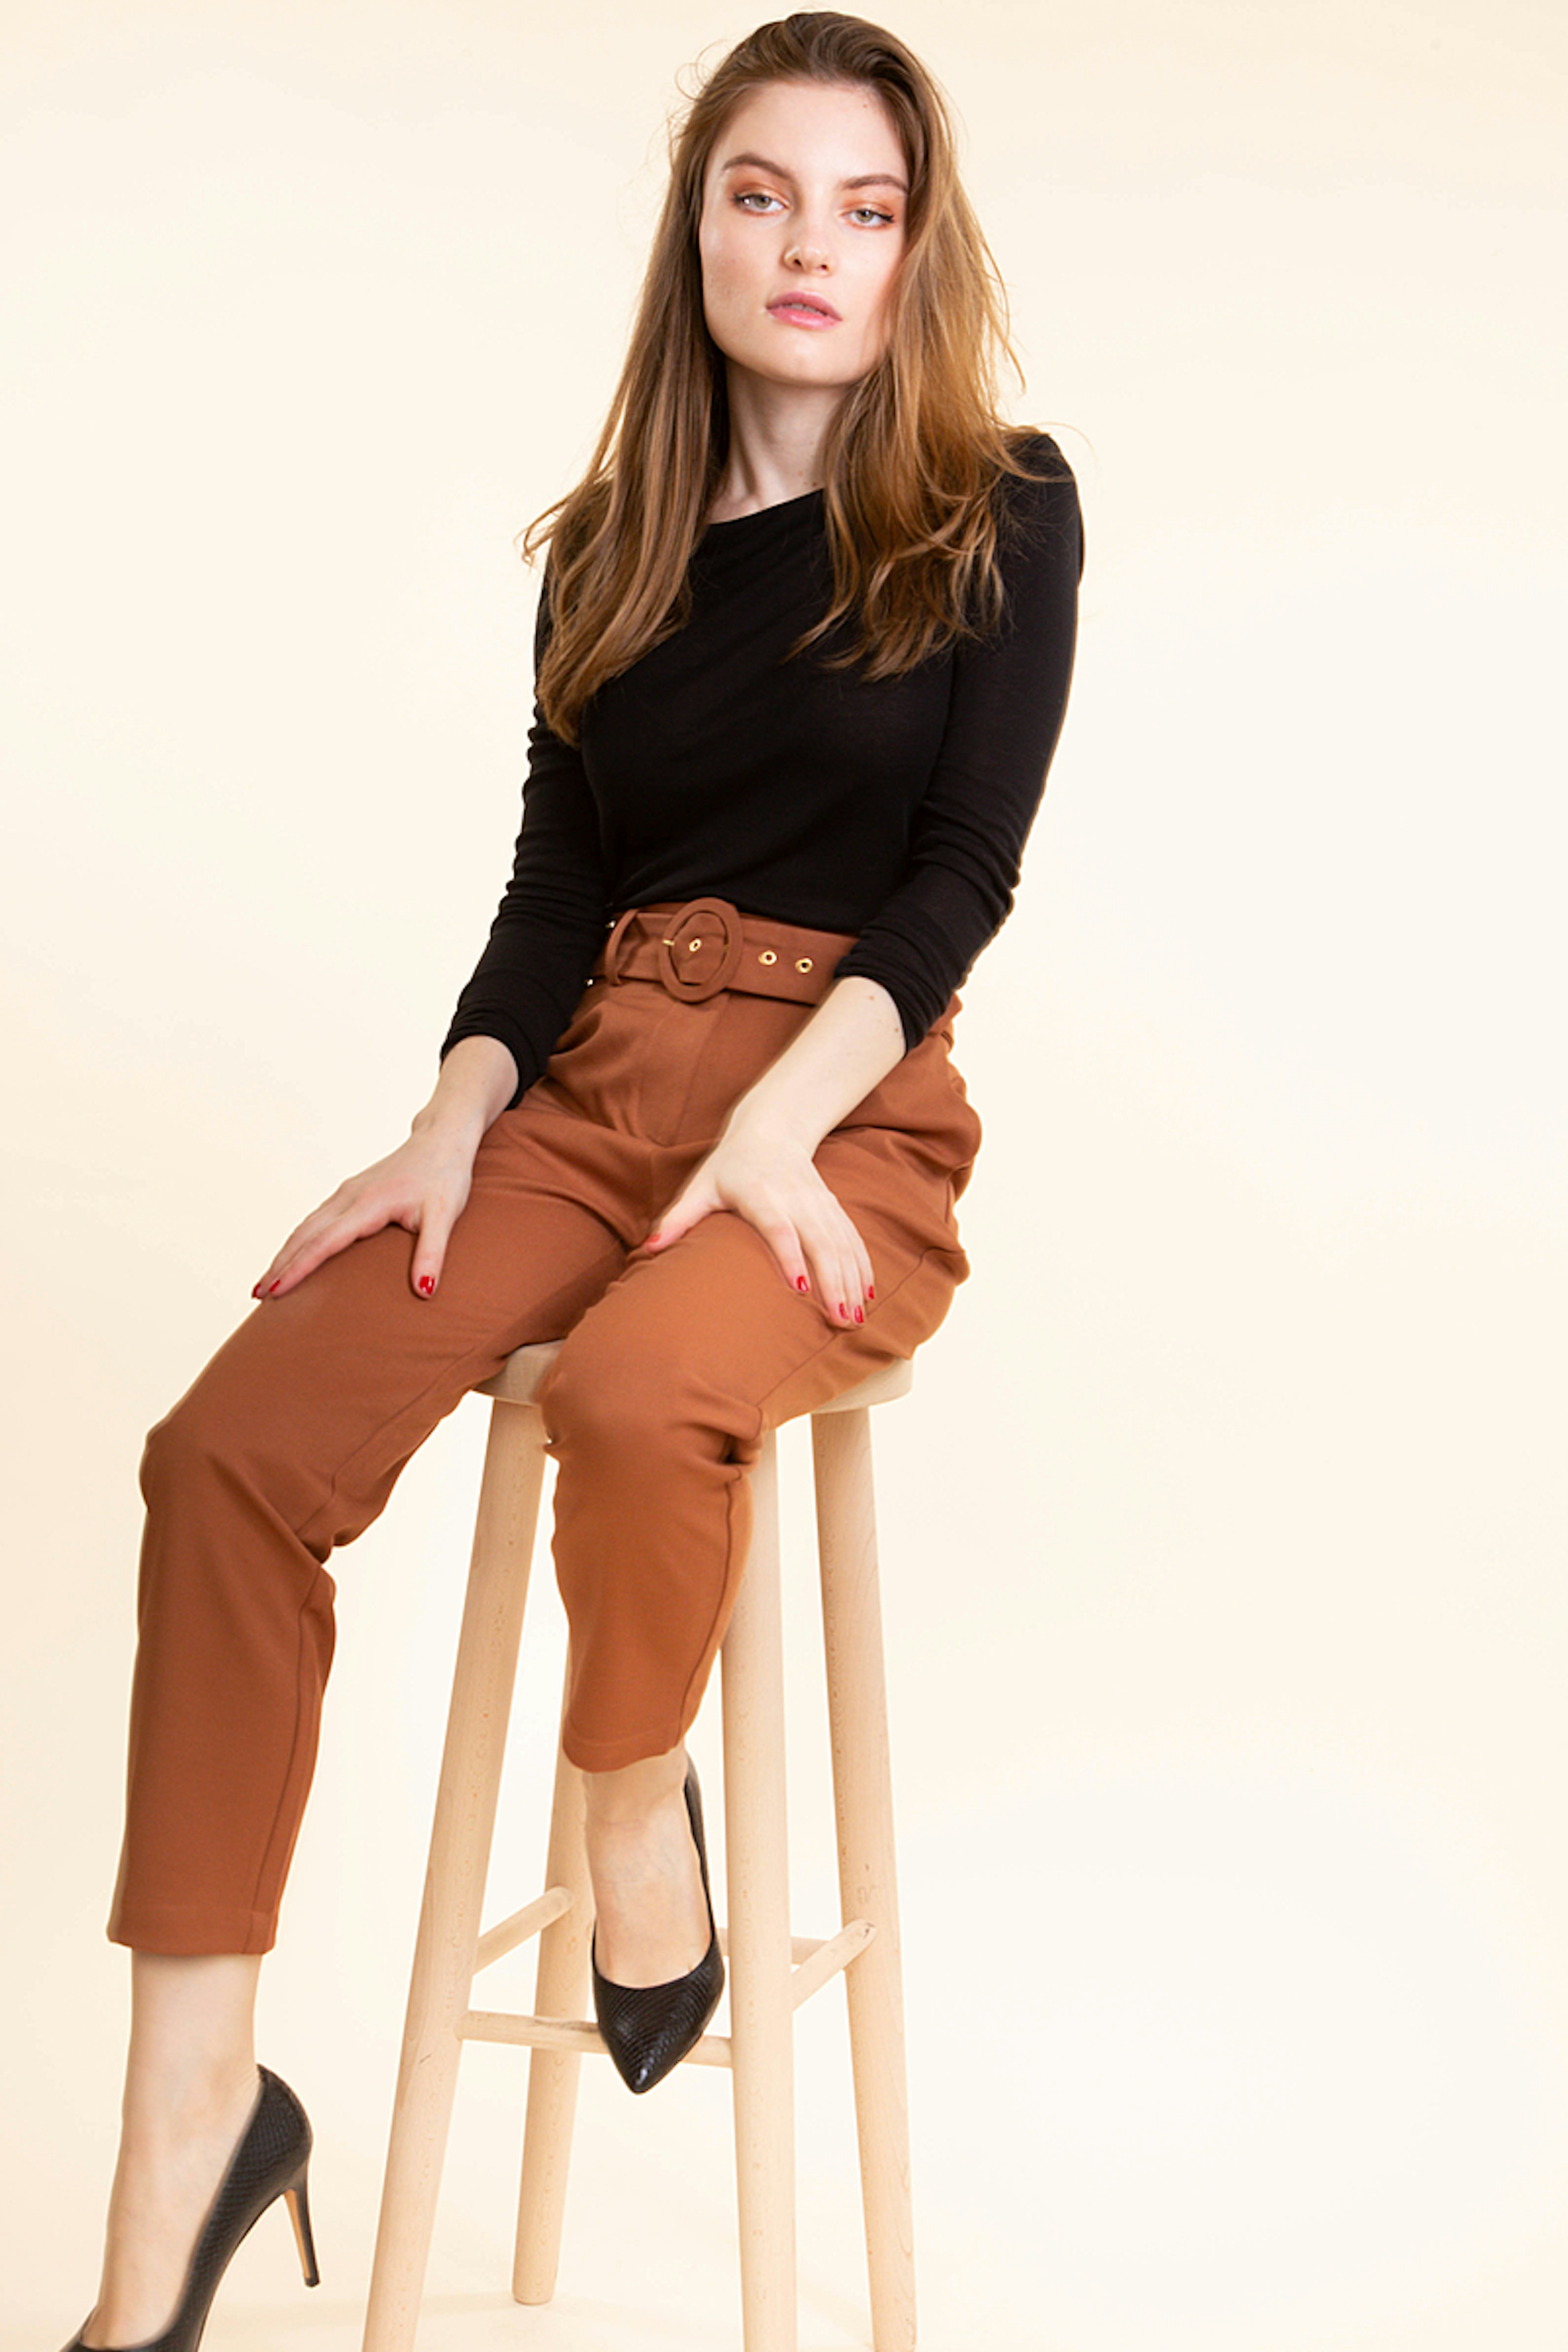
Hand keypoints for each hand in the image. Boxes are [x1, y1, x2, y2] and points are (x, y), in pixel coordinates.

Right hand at [252, 1122, 480, 1302]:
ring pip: (305, 1226)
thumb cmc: (445, 1176)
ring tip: (265, 1282)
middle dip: (280, 1265)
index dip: (298, 1267)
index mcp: (368, 1203)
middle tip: (257, 1295)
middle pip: (305, 1234)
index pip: (325, 1241)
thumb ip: (432, 1253)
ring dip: (283, 1253)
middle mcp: (349, 1196)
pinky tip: (290, 1256)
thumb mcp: (445, 1215)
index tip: (276, 1290)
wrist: (442, 1139)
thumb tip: (425, 1290)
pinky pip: (315, 1220)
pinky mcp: (348, 1193)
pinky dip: (297, 1240)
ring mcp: (346, 1193)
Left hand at [645, 1120, 875, 1325]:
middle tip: (840, 1319)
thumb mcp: (701, 1186)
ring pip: (841, 1242)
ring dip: (852, 1279)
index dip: (790, 1257)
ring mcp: (818, 1201)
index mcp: (760, 1193)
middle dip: (833, 1281)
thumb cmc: (728, 1165)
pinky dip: (862, 1264)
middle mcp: (796, 1197)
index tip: (801, 1289)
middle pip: (820, 1240)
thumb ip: (678, 1218)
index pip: (779, 1228)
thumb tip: (649, 1247)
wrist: (772, 1128)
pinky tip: (867, 1293)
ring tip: (855, 1317)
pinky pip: (852, 1237)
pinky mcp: (832, 1206)